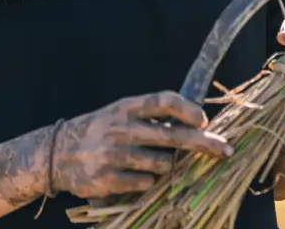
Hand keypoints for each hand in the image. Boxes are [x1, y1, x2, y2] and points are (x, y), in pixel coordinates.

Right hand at [52, 91, 232, 198]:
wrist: (58, 153)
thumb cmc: (102, 130)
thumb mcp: (122, 112)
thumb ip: (152, 116)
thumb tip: (197, 122)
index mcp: (127, 107)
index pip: (164, 101)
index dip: (188, 110)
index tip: (205, 121)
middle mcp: (121, 128)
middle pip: (173, 135)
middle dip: (204, 143)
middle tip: (226, 150)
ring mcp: (113, 154)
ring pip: (162, 164)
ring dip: (166, 166)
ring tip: (152, 162)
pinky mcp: (106, 179)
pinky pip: (145, 183)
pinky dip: (147, 181)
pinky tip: (135, 176)